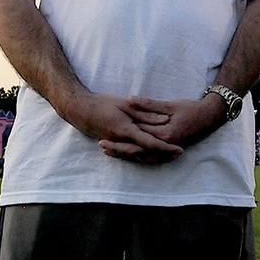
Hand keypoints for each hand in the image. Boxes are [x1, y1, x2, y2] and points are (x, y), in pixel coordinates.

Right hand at [65, 92, 183, 163]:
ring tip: (171, 154)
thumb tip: (164, 120)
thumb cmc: (102, 103)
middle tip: (180, 153)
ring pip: (139, 155)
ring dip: (156, 156)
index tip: (180, 149)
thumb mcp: (126, 104)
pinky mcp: (114, 144)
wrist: (79, 110)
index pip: (151, 143)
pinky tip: (153, 153)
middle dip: (164, 155)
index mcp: (126, 131)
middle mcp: (122, 141)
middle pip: (147, 153)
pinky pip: (131, 152)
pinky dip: (144, 154)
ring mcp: (117, 144)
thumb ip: (145, 113)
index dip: (166, 147)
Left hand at [109, 95, 222, 160]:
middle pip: (137, 150)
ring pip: (143, 157)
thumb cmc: (192, 108)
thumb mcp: (170, 104)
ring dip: (126, 155)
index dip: (120, 134)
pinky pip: (152, 158)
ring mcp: (168, 150)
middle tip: (101, 145)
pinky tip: (130, 155)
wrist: (211, 117)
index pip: (138, 135)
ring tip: (110, 151)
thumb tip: (129, 99)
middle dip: (118, 149)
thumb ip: (149, 104)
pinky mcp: (170, 151)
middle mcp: (165, 145)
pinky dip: (140, 157)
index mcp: (164, 134)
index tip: (105, 130)